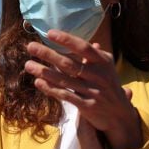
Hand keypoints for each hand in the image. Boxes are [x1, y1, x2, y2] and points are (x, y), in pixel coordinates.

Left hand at [24, 29, 141, 148]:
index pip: (83, 47)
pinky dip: (51, 89)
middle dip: (48, 54)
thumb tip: (92, 42)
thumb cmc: (110, 86)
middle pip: (69, 63)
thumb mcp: (107, 68)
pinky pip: (65, 95)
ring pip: (64, 80)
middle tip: (30, 47)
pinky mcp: (87, 106)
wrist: (120, 115)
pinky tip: (38, 82)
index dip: (66, 40)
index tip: (49, 33)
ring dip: (44, 72)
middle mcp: (98, 76)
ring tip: (28, 65)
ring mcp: (93, 92)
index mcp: (103, 62)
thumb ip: (97, 55)